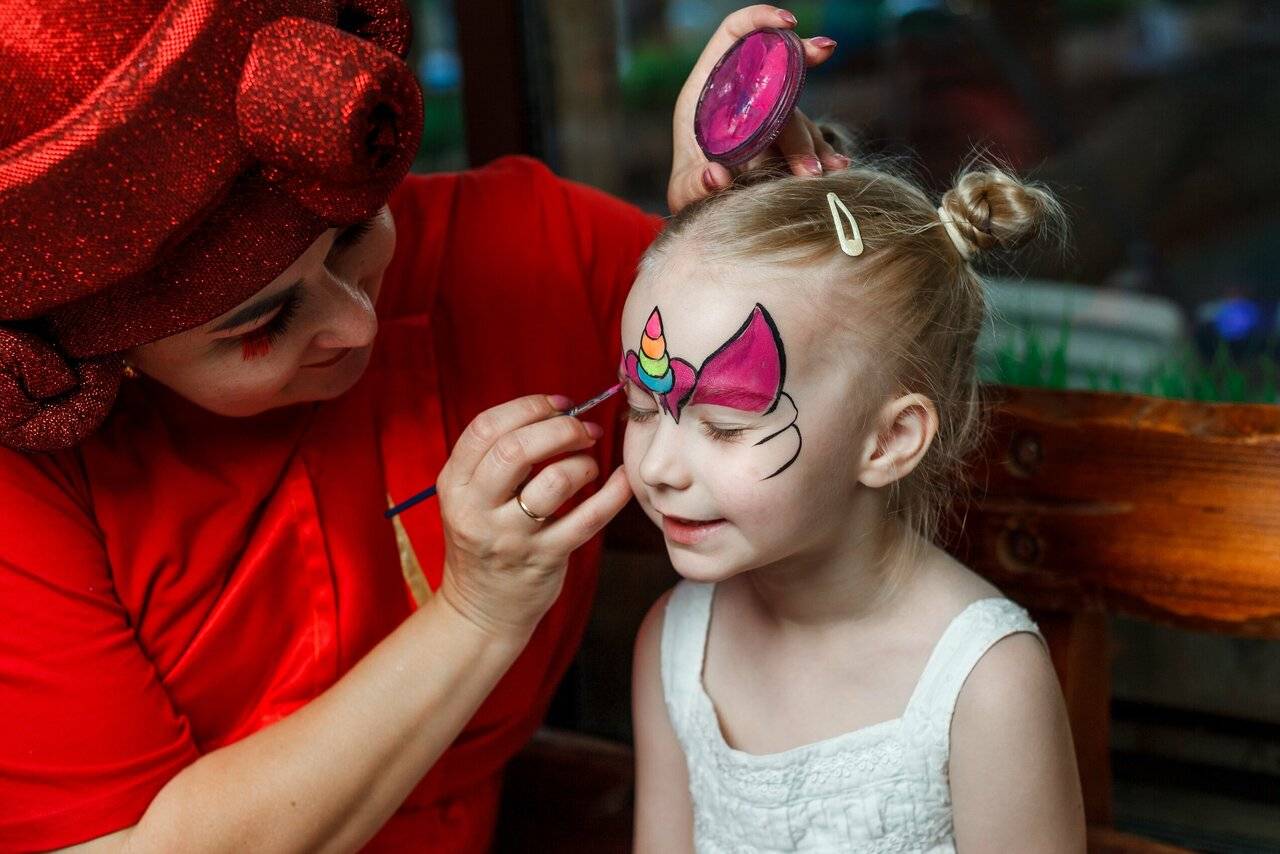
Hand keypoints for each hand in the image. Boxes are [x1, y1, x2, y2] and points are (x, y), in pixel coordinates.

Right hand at [434, 394, 632, 642]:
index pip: (486, 428)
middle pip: (517, 450)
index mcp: (454, 486)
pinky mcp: (545, 560)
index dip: (529, 407)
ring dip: (582, 463)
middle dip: (561, 429)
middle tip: (585, 429)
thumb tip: (555, 413)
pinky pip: (588, 519)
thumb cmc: (485, 540)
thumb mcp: (469, 497)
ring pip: (554, 482)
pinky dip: (613, 494)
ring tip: (589, 464)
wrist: (480, 610)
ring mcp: (512, 538)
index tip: (560, 405)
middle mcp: (477, 510)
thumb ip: (497, 457)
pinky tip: (623, 479)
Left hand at [668, 5, 846, 213]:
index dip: (760, 20)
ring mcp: (767, 116)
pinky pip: (809, 141)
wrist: (705, 210)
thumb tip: (718, 177)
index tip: (790, 24)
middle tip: (806, 145)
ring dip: (813, 141)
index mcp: (709, 88)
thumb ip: (693, 184)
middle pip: (777, 77)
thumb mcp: (683, 189)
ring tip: (825, 168)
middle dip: (801, 89)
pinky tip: (838, 168)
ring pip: (797, 114)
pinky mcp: (784, 141)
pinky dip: (823, 153)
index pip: (735, 35)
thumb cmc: (688, 189)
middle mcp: (743, 96)